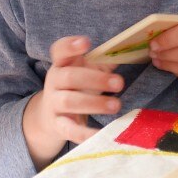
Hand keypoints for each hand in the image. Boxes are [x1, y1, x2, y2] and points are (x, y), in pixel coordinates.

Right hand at [22, 36, 122, 166]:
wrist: (49, 116)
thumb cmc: (75, 88)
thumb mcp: (85, 72)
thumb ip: (102, 62)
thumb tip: (127, 51)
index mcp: (61, 64)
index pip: (59, 50)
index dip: (70, 45)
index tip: (86, 42)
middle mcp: (54, 82)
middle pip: (69, 77)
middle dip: (95, 79)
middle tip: (120, 83)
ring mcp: (54, 104)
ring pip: (69, 101)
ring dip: (94, 103)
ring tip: (116, 105)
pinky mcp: (58, 125)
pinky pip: (69, 129)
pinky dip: (84, 133)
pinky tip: (101, 134)